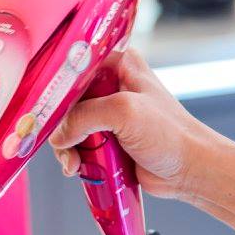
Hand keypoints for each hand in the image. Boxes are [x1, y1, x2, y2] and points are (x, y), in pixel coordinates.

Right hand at [48, 47, 220, 201]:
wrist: (190, 170)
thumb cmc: (172, 134)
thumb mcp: (125, 112)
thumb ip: (84, 116)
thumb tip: (57, 134)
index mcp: (117, 64)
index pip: (72, 67)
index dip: (55, 89)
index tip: (43, 109)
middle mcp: (110, 85)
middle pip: (65, 100)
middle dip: (60, 125)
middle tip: (64, 143)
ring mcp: (107, 113)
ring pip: (67, 126)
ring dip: (66, 146)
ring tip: (74, 163)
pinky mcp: (105, 138)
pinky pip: (76, 144)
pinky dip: (73, 157)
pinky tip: (78, 168)